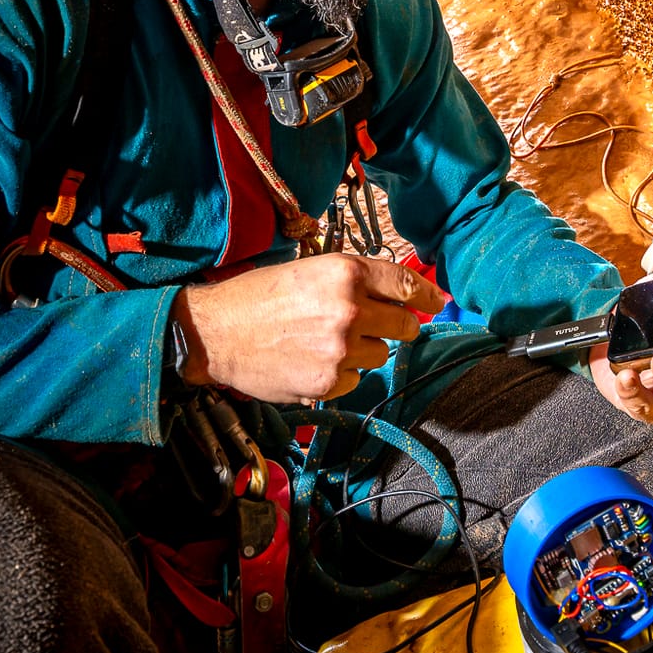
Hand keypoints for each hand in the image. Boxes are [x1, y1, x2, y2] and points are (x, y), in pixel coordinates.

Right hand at [173, 253, 446, 403]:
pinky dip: (341, 374)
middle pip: (405, 325)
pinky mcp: (328, 382)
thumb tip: (401, 296)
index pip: (406, 285)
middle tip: (377, 326)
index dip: (428, 296)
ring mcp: (340, 349)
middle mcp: (349, 309)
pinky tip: (310, 361)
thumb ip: (355, 281)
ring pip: (381, 355)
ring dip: (363, 351)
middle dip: (398, 326)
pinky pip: (356, 380)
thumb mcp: (309, 270)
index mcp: (346, 273)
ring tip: (324, 342)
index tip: (438, 303)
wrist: (215, 332)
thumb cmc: (258, 296)